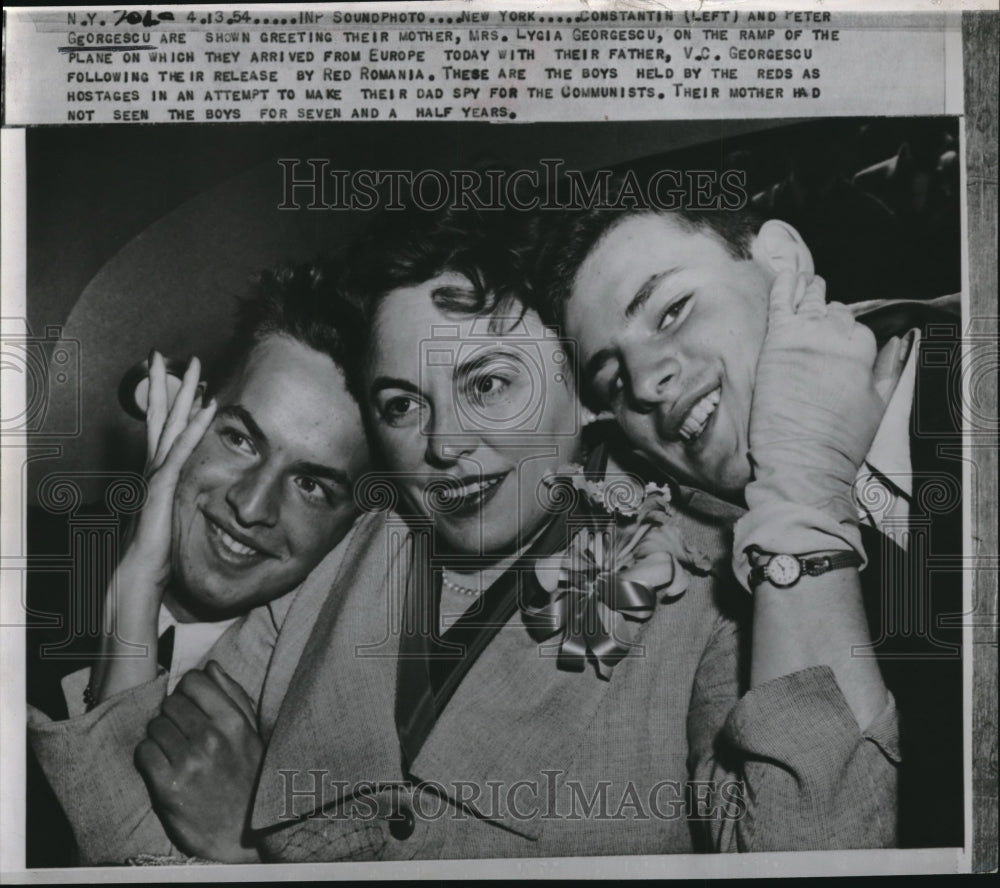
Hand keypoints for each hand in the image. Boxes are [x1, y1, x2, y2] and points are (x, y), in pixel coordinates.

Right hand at [123, 352, 215, 595]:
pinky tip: (210, 405)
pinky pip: (183, 448)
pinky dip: (197, 425)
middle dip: (166, 383)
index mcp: (156, 469)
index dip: (167, 400)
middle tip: (169, 354)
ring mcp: (157, 472)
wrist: (139, 571)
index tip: (173, 376)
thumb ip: (177, 495)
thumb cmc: (157, 547)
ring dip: (184, 393)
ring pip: (171, 423)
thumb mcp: (171, 513)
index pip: (161, 426)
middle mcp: (154, 465)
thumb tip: (187, 489)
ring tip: (194, 367)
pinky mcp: (164, 484)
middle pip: (160, 415)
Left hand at [135, 662, 262, 862]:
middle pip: (170, 703)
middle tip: (182, 734)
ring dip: (160, 737)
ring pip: (155, 726)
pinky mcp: (168, 786)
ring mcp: (189, 762)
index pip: (194, 681)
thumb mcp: (251, 733)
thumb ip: (232, 695)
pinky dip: (148, 756)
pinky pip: (144, 751)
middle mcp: (211, 737)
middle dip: (173, 716)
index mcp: (234, 721)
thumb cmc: (248, 777)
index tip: (191, 706)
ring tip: (174, 752)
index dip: (188, 691)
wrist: (244, 832)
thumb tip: (210, 667)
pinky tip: (162, 766)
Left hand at [747, 272, 882, 521]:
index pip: (856, 327)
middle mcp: (836, 337)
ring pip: (808, 300)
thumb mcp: (878, 403)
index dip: (845, 333)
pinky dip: (783, 283)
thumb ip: (889, 367)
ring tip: (805, 280)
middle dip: (826, 315)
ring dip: (808, 290)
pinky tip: (784, 273)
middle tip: (818, 314)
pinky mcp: (776, 341)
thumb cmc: (839, 440)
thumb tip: (899, 343)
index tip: (838, 337)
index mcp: (864, 350)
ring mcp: (804, 336)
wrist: (802, 459)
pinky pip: (780, 300)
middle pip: (831, 312)